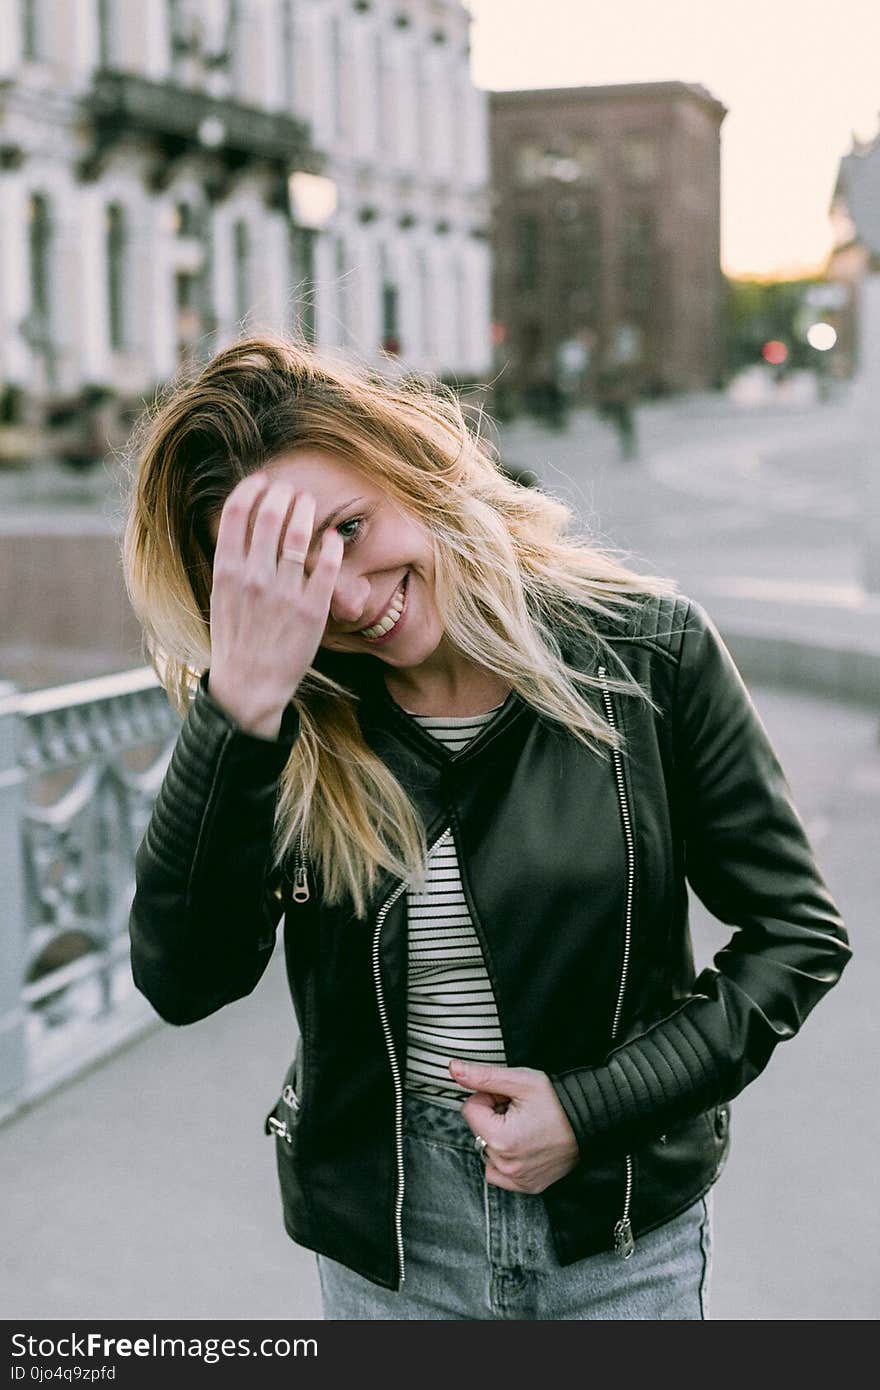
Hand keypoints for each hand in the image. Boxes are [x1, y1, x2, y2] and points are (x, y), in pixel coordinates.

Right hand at [207, 472, 343, 737]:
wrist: (250, 685)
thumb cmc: (236, 639)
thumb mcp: (220, 596)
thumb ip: (231, 562)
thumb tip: (243, 525)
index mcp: (226, 572)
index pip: (235, 514)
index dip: (250, 490)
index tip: (262, 481)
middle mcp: (253, 577)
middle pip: (269, 515)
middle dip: (282, 494)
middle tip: (290, 491)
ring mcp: (283, 593)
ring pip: (297, 535)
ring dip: (305, 511)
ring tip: (308, 504)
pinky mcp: (311, 609)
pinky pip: (326, 566)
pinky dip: (330, 546)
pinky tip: (332, 538)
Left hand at [449, 1059, 579, 1192]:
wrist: (590, 1120)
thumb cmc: (558, 1101)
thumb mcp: (520, 1081)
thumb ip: (483, 1076)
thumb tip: (454, 1069)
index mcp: (501, 1139)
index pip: (470, 1109)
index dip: (488, 1097)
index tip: (508, 1097)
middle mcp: (506, 1165)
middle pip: (478, 1131)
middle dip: (493, 1117)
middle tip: (519, 1111)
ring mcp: (517, 1179)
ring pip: (486, 1151)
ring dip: (499, 1137)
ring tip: (524, 1127)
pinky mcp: (527, 1186)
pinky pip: (500, 1173)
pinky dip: (506, 1159)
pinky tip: (524, 1145)